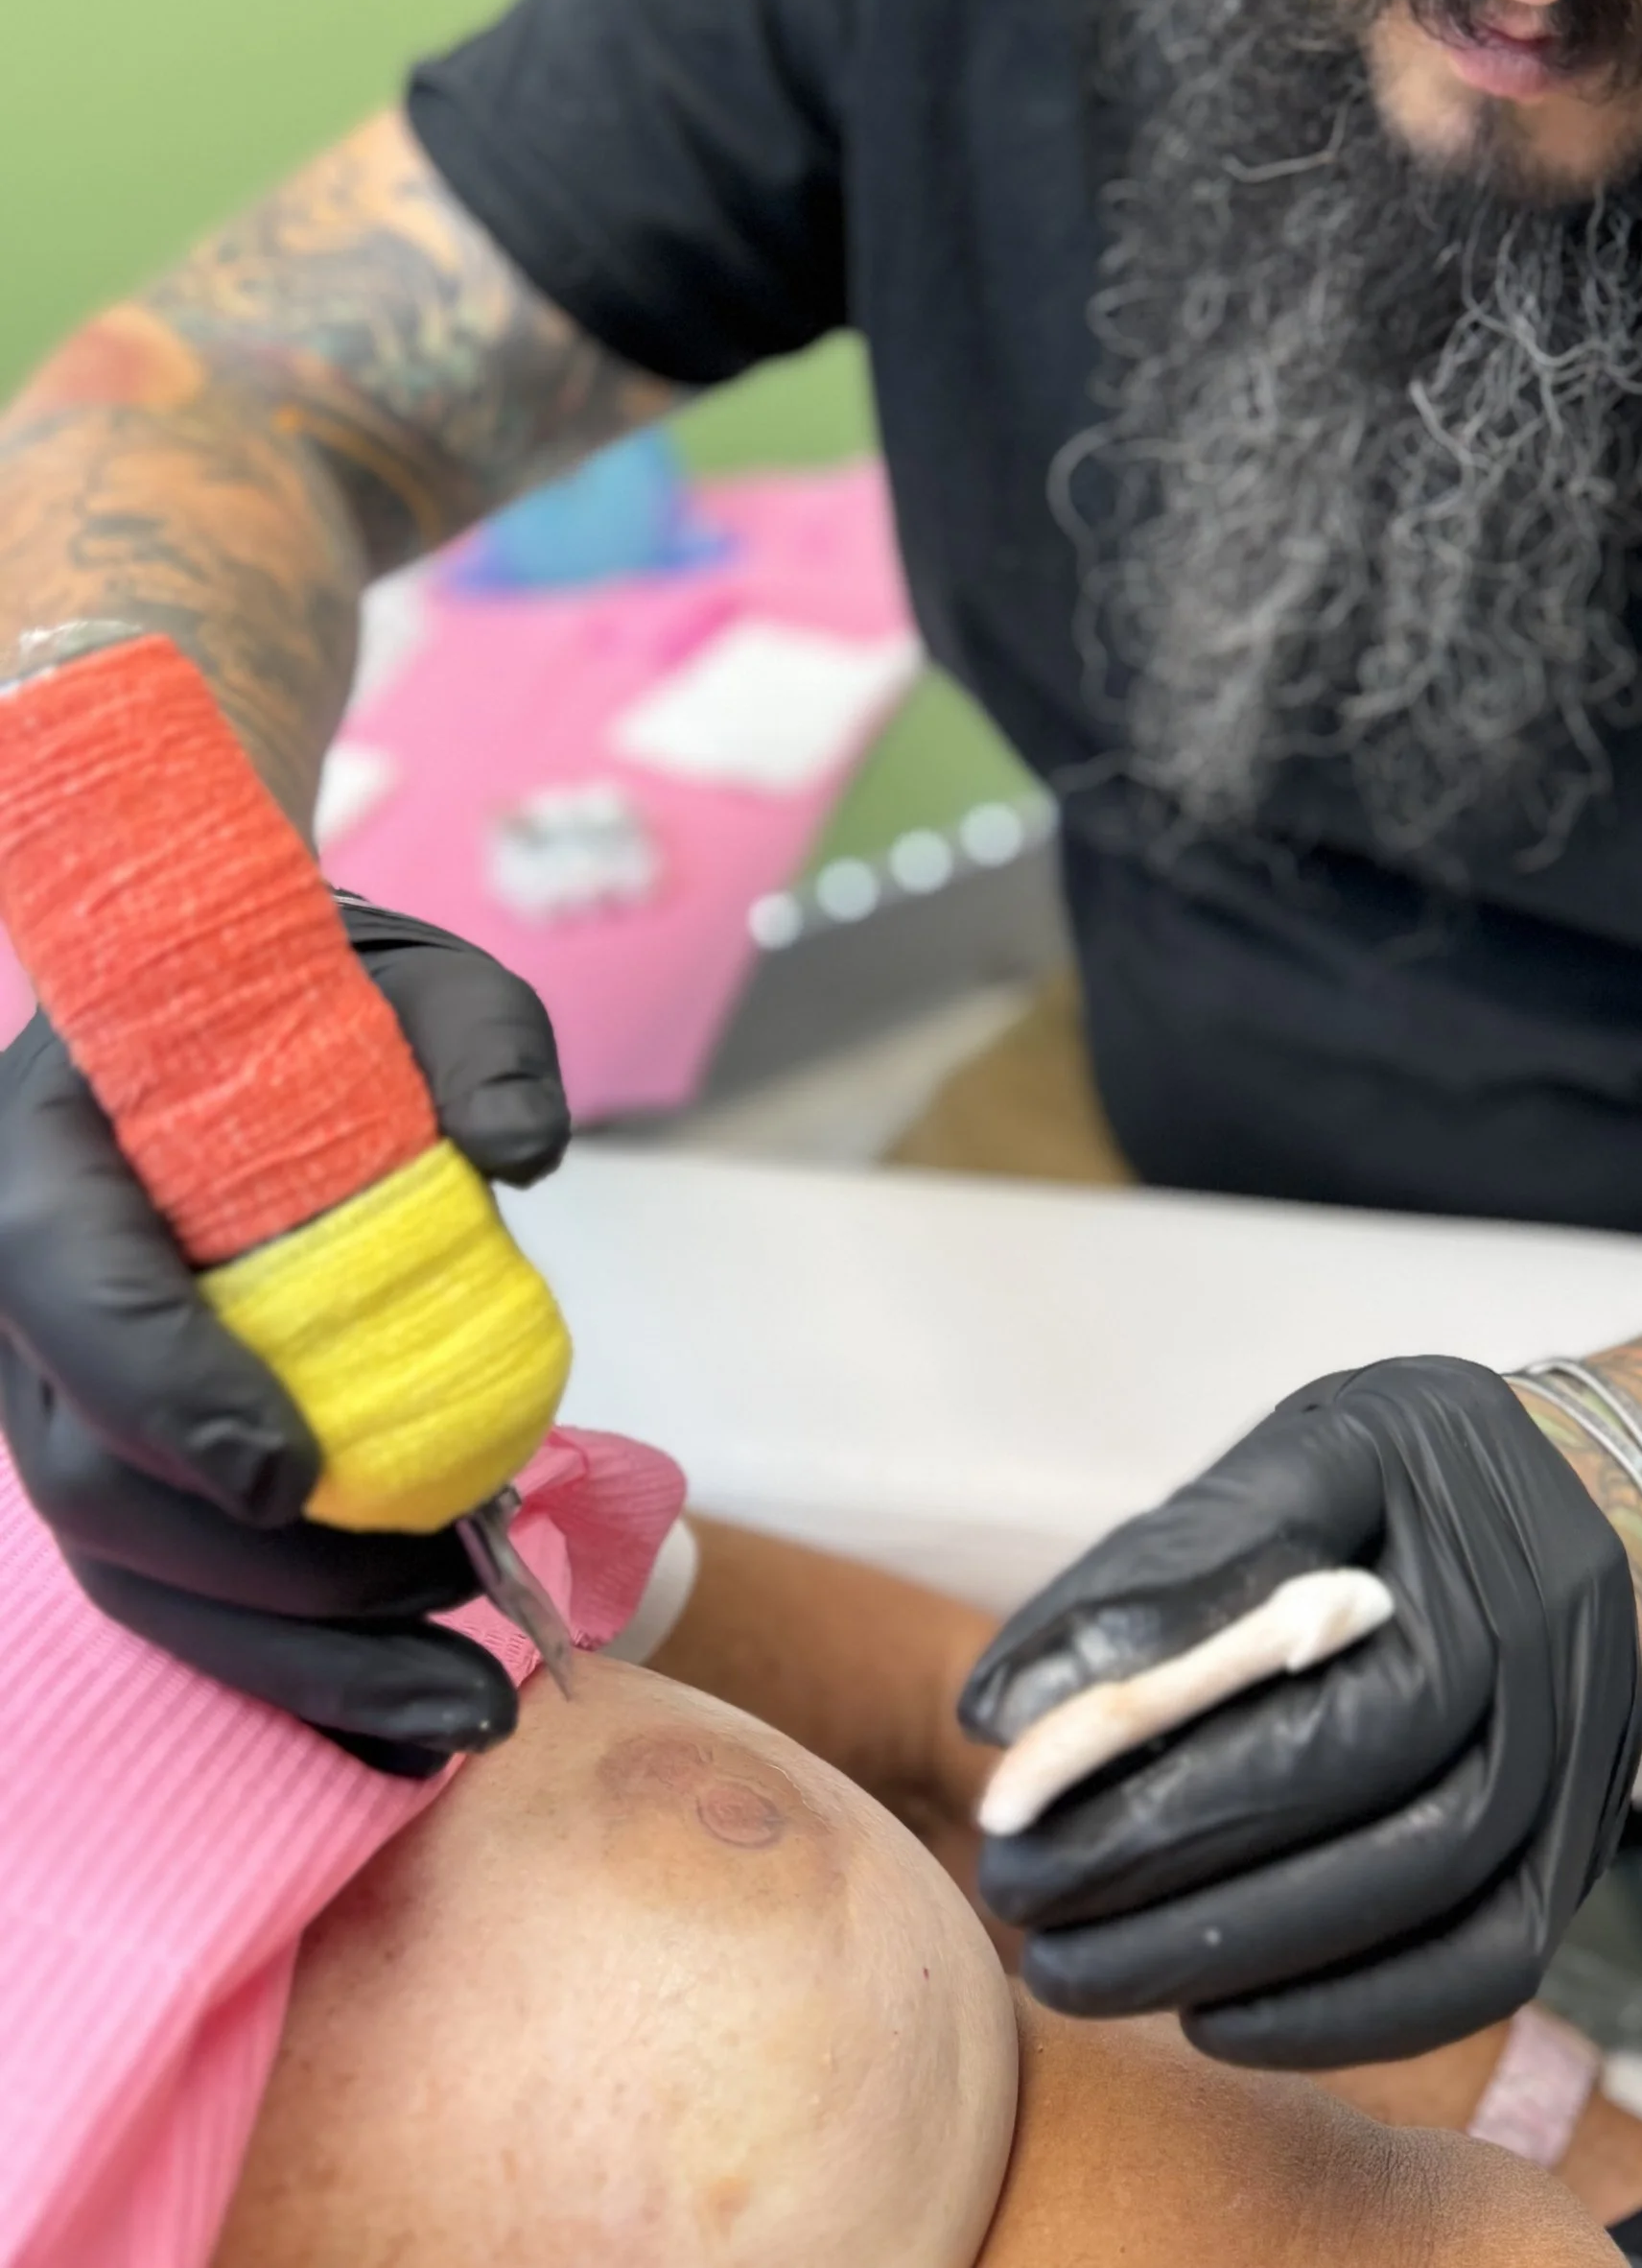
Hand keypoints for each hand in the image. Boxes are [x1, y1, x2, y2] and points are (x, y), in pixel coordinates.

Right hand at [0, 900, 569, 1776]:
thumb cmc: (327, 1005)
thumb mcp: (417, 979)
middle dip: (271, 1571)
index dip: (167, 1388)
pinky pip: (180, 1601)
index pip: (69, 1284)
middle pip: (97, 1476)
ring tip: (466, 1700)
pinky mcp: (126, 1471)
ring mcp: (59, 1401)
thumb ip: (476, 1039)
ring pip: (134, 1572)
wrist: (247, 1039)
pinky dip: (294, 1680)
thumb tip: (521, 1152)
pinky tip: (409, 1734)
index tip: (296, 1472)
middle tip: (451, 1582)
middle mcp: (22, 1299)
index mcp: (53, 1154)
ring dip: (298, 1659)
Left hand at [959, 1354, 1641, 2069]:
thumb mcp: (1311, 1452)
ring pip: (1421, 1917)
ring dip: (1242, 1967)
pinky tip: (1219, 2020)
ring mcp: (1577, 1791)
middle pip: (1366, 1832)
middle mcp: (1551, 1696)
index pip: (1310, 1723)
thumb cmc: (1423, 1466)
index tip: (1011, 1820)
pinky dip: (1349, 2015)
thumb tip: (1006, 1710)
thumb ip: (1166, 1569)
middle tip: (1025, 1914)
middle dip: (1174, 1890)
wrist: (1601, 1493)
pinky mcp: (1576, 1861)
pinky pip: (1479, 1973)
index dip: (1154, 1785)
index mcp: (1476, 1579)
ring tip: (1088, 1973)